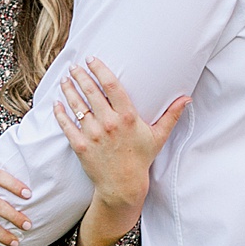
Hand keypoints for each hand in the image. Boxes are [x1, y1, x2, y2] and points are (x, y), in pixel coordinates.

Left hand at [53, 58, 188, 209]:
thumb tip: (187, 99)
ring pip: (77, 105)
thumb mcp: (158, 136)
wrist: (123, 185)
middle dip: (80, 76)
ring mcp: (93, 134)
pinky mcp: (80, 145)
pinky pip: (67, 125)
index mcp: (127, 117)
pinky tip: (57, 103)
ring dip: (69, 89)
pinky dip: (60, 112)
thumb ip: (171, 115)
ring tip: (65, 80)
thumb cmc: (141, 158)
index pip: (111, 85)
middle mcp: (109, 123)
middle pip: (91, 91)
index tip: (91, 60)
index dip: (99, 69)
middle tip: (74, 66)